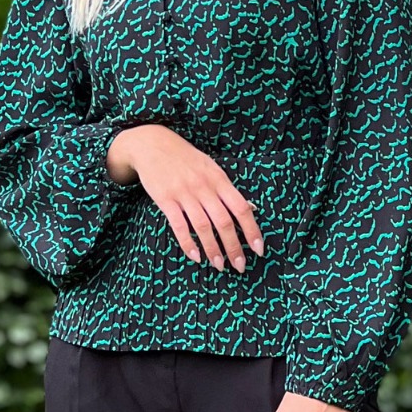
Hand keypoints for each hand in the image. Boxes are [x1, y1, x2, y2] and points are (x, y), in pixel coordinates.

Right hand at [106, 124, 263, 271]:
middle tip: (240, 266)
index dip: (252, 230)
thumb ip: (227, 189)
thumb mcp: (211, 167)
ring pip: (203, 227)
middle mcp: (204, 187)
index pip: (241, 208)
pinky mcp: (166, 200)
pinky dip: (188, 244)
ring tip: (219, 266)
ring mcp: (184, 194)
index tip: (258, 249)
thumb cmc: (186, 158)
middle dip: (234, 247)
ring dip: (213, 250)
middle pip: (224, 222)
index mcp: (219, 179)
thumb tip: (250, 208)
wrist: (153, 145)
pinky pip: (179, 226)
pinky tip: (196, 256)